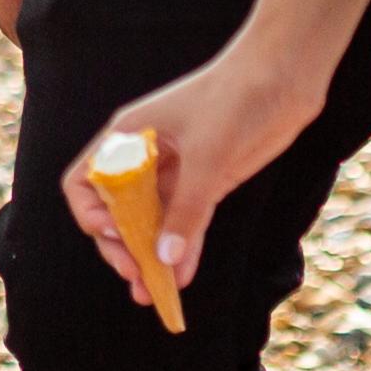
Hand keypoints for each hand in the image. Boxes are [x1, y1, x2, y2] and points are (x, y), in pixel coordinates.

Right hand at [61, 45, 324, 302]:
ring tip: (155, 296)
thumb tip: (165, 259)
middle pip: (117, 209)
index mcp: (128, 136)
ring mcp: (177, 170)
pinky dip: (182, 249)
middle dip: (123, 246)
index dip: (92, 214)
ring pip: (152, 222)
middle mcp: (145, 155)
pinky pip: (186, 222)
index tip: (117, 236)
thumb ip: (186, 209)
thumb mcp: (208, 156)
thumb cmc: (235, 99)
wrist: (283, 74)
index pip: (87, 181)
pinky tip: (182, 278)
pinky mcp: (207, 181)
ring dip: (151, 257)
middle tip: (138, 278)